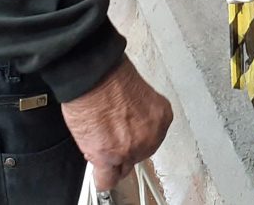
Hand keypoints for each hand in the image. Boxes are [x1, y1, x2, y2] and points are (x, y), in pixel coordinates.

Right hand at [61, 57, 172, 191]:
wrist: (93, 74)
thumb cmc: (111, 74)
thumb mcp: (138, 91)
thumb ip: (139, 112)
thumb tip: (130, 121)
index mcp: (160, 117)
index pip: (151, 138)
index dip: (135, 133)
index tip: (127, 129)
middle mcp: (149, 136)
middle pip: (139, 154)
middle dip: (125, 146)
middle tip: (111, 132)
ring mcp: (130, 149)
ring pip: (122, 167)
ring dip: (112, 157)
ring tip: (100, 139)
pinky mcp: (108, 157)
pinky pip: (107, 180)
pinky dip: (102, 176)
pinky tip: (98, 167)